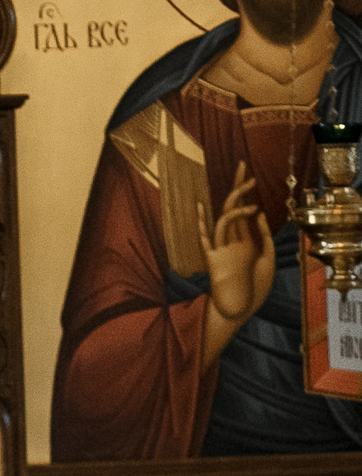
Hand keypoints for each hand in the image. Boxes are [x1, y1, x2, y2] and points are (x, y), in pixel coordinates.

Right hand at [200, 161, 275, 322]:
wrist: (239, 310)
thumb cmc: (253, 289)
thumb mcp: (268, 260)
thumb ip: (263, 237)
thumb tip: (258, 213)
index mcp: (243, 241)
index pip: (243, 210)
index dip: (245, 193)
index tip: (248, 175)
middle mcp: (231, 240)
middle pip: (232, 206)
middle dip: (238, 186)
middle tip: (243, 165)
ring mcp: (222, 248)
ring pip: (225, 217)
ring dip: (237, 199)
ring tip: (249, 184)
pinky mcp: (213, 258)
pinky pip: (209, 237)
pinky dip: (209, 221)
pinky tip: (207, 207)